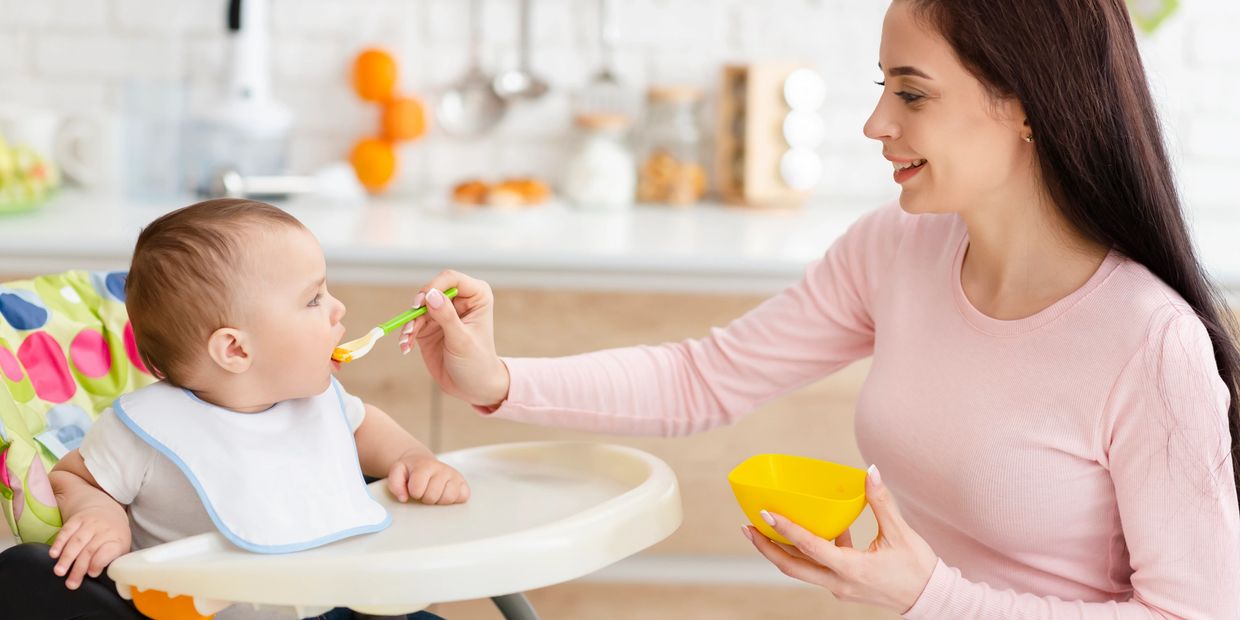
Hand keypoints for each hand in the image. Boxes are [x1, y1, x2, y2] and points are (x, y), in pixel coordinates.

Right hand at [48, 506, 131, 589]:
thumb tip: (102, 581)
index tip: (91, 574)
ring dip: (66, 558)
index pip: (108, 551)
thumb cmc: (113, 537)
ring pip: (77, 541)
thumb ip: (112, 562)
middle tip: (71, 583)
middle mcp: (104, 530)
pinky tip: (53, 554)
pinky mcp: (77, 519)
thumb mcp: (120, 548)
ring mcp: (90, 523)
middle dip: (79, 568)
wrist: (107, 511)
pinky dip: (58, 543)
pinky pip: (66, 531)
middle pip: (90, 550)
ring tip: (59, 572)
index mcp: (117, 539)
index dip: (99, 562)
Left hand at [386, 453, 470, 504]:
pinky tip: (444, 493)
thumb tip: (403, 498)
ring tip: (434, 493)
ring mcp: (454, 475)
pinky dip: (453, 499)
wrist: (423, 462)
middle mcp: (442, 468)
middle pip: (433, 496)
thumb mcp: (397, 472)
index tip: (414, 488)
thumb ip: (395, 484)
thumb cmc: (410, 471)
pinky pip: (462, 497)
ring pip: (448, 498)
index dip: (413, 493)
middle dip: (425, 497)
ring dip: (439, 500)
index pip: (417, 490)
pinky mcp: (463, 483)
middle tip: (424, 491)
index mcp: (425, 465)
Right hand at [396, 270, 509, 407]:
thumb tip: (431, 295)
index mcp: (476, 296)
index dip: (434, 286)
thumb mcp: (462, 341)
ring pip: (418, 307)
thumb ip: (447, 317)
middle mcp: (459, 300)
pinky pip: (412, 323)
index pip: (451, 279)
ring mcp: (442, 313)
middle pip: (431, 290)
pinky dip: (406, 333)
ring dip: (409, 323)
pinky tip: (406, 346)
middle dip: (418, 307)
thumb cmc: (477, 363)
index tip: (421, 303)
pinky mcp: (429, 326)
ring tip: (407, 340)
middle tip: (411, 325)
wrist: (473, 386)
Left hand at [744, 465, 937, 612]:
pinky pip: (818, 568)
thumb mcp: (900, 533)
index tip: (766, 514)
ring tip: (764, 529)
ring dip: (781, 551)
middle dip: (766, 547)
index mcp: (852, 569)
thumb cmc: (918, 569)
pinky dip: (810, 550)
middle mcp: (839, 582)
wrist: (931, 599)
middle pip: (792, 567)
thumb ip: (881, 501)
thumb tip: (870, 471)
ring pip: (801, 569)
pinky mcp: (844, 586)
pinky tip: (815, 529)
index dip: (786, 529)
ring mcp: (840, 587)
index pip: (810, 547)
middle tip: (747, 527)